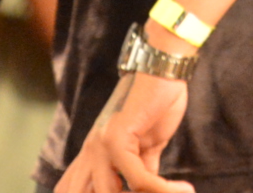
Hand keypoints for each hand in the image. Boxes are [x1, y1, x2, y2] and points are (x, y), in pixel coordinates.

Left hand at [56, 69, 193, 192]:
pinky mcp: (116, 139)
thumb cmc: (155, 104)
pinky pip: (139, 179)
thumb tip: (148, 190)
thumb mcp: (146, 146)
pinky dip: (164, 189)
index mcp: (91, 154)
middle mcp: (89, 152)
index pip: (68, 188)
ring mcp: (99, 146)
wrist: (161, 70)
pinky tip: (184, 189)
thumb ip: (142, 169)